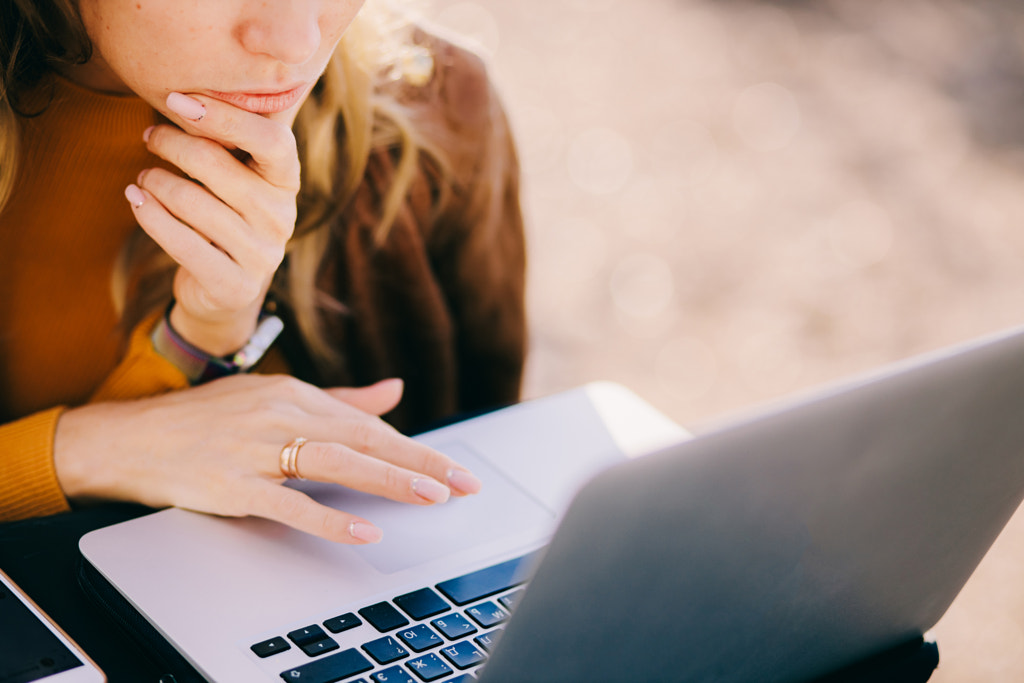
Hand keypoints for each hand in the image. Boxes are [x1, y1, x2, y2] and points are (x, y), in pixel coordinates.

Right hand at [53, 376, 481, 543]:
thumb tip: (395, 391)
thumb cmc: (209, 419)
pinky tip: (362, 531)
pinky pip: (288, 503)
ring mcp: (258, 449)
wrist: (135, 437)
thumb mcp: (277, 398)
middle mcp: (283, 416)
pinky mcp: (234, 484)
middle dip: (419, 463)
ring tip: (430, 496)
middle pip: (364, 441)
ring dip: (388, 480)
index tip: (456, 469)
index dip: (417, 449)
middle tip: (462, 484)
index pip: (371, 426)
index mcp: (297, 395)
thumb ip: (342, 399)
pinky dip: (328, 518)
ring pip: (336, 464)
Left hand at [124, 92, 300, 354]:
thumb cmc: (226, 215)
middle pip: (218, 166)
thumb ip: (228, 141)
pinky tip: (136, 200)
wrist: (228, 289)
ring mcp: (262, 255)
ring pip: (192, 202)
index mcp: (287, 183)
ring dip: (155, 182)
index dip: (224, 116)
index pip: (272, 140)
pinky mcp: (234, 285)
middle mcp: (282, 218)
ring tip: (143, 177)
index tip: (177, 100)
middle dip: (172, 144)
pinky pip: (181, 242)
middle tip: (149, 136)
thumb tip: (186, 92)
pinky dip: (150, 215)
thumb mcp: (238, 177)